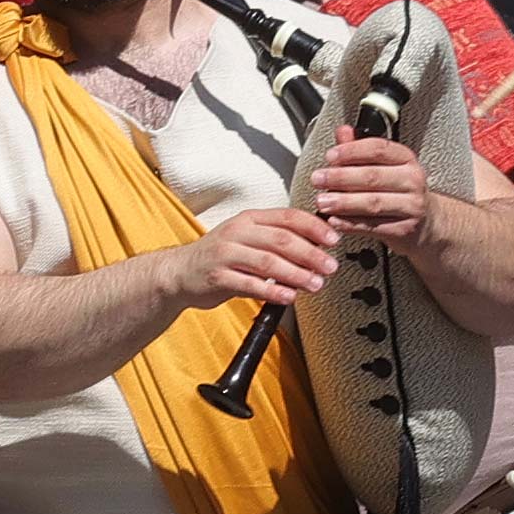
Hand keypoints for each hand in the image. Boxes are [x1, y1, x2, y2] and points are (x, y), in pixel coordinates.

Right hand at [168, 204, 339, 310]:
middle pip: (281, 239)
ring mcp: (225, 254)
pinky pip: (249, 284)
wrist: (180, 272)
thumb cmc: (221, 257)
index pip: (288, 217)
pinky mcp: (217, 277)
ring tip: (315, 284)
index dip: (314, 227)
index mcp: (250, 219)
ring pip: (267, 262)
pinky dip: (272, 291)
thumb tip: (318, 246)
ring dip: (296, 274)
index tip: (333, 239)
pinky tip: (289, 297)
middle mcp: (237, 232)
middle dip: (310, 253)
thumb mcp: (248, 238)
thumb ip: (278, 240)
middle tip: (330, 267)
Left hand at [307, 135, 431, 243]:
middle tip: (318, 179)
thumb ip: (360, 151)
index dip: (352, 151)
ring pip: (372, 202)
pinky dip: (350, 224)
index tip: (330, 156)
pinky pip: (372, 226)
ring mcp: (411, 206)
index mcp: (406, 159)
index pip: (378, 149)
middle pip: (373, 176)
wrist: (427, 222)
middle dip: (341, 178)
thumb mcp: (385, 166)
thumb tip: (342, 131)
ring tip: (322, 201)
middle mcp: (412, 180)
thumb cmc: (401, 191)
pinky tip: (335, 220)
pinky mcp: (404, 229)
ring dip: (344, 202)